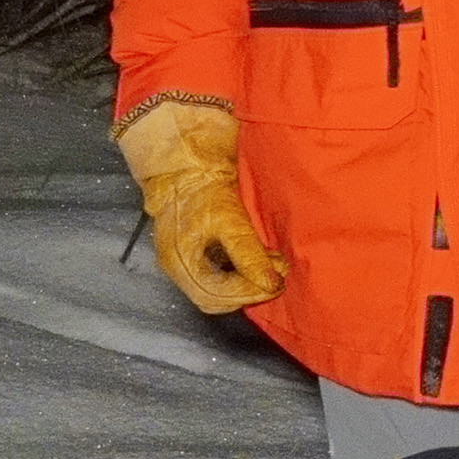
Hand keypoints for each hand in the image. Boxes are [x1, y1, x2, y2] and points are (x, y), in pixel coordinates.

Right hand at [113, 98, 286, 313]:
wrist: (186, 159)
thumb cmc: (202, 185)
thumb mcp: (228, 218)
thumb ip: (248, 253)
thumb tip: (270, 284)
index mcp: (180, 262)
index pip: (214, 296)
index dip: (247, 294)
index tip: (276, 283)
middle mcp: (180, 266)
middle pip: (216, 298)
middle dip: (249, 291)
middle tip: (278, 276)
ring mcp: (186, 259)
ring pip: (219, 288)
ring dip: (248, 282)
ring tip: (274, 265)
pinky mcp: (197, 249)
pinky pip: (220, 272)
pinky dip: (243, 271)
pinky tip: (262, 258)